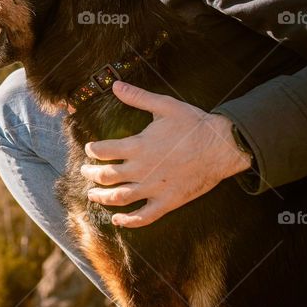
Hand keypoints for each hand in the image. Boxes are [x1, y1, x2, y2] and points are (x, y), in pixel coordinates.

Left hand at [80, 80, 251, 227]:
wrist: (222, 147)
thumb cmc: (194, 125)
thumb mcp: (164, 106)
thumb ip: (137, 97)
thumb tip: (115, 85)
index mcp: (137, 146)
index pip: (103, 151)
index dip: (92, 150)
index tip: (89, 149)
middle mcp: (141, 170)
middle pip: (106, 176)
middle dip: (91, 174)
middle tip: (85, 171)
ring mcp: (154, 188)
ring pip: (119, 197)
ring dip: (102, 197)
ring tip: (92, 195)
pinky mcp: (168, 202)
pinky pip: (144, 216)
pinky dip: (128, 221)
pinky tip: (117, 220)